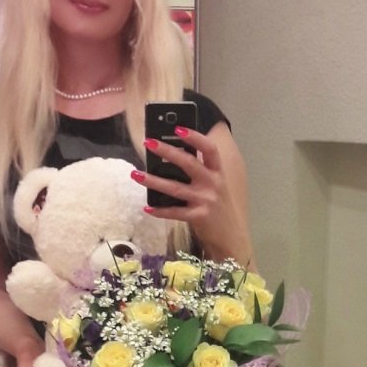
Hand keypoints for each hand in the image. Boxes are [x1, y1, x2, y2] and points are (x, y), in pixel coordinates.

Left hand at [137, 125, 252, 263]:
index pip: (209, 149)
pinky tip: (147, 207)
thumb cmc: (218, 207)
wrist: (230, 237)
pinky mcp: (199, 217)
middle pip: (189, 163)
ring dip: (153, 180)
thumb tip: (170, 157)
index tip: (178, 129)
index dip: (195, 137)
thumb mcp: (214, 186)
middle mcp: (213, 184)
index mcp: (217, 172)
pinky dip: (160, 210)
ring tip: (136, 174)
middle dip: (167, 151)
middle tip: (148, 143)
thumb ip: (199, 173)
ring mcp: (206, 200)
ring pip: (175, 188)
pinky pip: (175, 212)